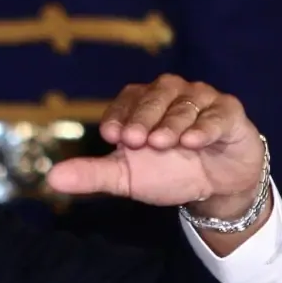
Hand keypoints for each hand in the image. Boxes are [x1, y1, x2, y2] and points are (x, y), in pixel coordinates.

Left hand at [46, 74, 265, 217]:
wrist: (214, 187)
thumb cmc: (166, 173)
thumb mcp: (126, 177)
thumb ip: (92, 174)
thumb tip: (52, 179)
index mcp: (141, 104)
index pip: (126, 101)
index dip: (118, 116)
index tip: (111, 137)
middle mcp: (171, 94)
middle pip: (155, 95)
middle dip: (144, 117)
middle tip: (136, 141)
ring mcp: (202, 100)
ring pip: (185, 103)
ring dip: (172, 123)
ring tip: (163, 144)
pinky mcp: (229, 113)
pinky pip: (218, 113)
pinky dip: (205, 126)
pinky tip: (194, 142)